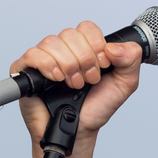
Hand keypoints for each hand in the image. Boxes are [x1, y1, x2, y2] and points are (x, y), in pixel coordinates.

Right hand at [10, 21, 141, 144]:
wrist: (80, 130)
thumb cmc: (96, 107)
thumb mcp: (125, 84)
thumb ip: (130, 60)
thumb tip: (114, 47)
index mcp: (84, 48)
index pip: (87, 28)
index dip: (96, 44)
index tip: (103, 66)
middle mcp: (63, 50)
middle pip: (70, 34)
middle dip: (84, 60)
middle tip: (89, 80)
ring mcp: (44, 58)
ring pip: (52, 42)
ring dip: (68, 66)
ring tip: (74, 84)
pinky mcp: (26, 69)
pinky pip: (33, 54)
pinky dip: (48, 66)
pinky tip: (57, 79)